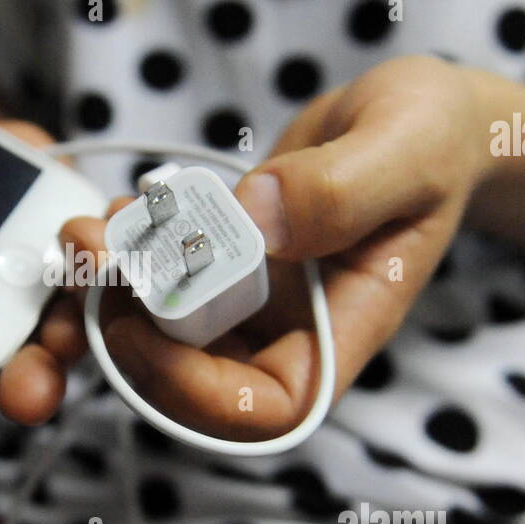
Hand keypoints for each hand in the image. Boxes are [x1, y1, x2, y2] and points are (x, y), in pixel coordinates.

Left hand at [63, 56, 498, 440]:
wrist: (413, 115)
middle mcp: (291, 326)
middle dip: (128, 331)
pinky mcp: (225, 259)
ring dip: (113, 291)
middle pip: (194, 378)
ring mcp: (254, 296)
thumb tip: (256, 219)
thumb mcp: (406, 145)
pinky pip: (162, 278)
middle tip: (92, 256)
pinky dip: (127, 252)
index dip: (194, 390)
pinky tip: (120, 208)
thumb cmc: (433, 135)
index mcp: (343, 328)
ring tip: (91, 228)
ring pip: (165, 332)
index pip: (266, 408)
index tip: (142, 324)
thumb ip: (343, 187)